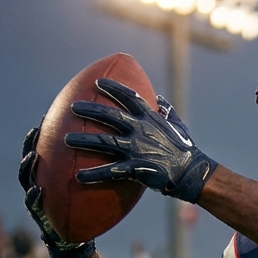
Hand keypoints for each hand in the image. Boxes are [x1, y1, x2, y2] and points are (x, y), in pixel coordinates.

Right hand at [18, 124, 96, 257]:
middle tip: (35, 131)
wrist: (80, 239)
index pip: (50, 152)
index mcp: (56, 175)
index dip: (48, 135)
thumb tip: (123, 149)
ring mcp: (39, 199)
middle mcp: (44, 183)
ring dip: (28, 168)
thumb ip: (100, 171)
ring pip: (29, 180)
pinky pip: (35, 205)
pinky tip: (37, 190)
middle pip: (34, 160)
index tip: (50, 116)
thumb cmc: (89, 210)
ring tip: (32, 157)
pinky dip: (34, 197)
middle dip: (32, 145)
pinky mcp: (40, 216)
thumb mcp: (96, 189)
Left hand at [65, 79, 217, 203]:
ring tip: (65, 139)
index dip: (113, 88)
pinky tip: (78, 176)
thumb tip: (160, 99)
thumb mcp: (179, 126)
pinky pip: (110, 171)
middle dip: (89, 109)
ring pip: (104, 141)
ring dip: (82, 140)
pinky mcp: (136, 168)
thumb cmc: (187, 150)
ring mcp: (137, 149)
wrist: (193, 173)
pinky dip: (94, 174)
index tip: (98, 82)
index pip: (130, 97)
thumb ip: (168, 111)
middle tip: (73, 107)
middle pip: (110, 116)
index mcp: (151, 118)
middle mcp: (141, 130)